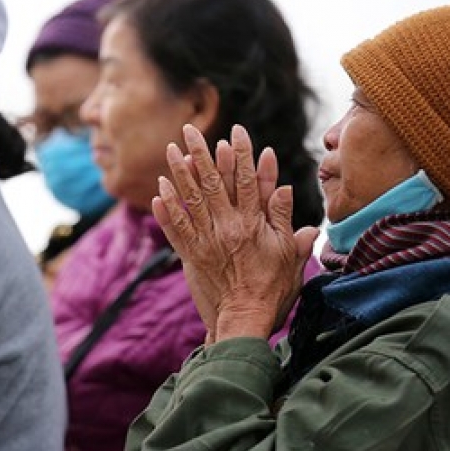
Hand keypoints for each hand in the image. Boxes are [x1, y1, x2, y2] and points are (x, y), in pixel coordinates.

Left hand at [153, 124, 317, 342]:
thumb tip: (285, 189)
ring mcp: (206, 241)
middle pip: (213, 182)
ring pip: (190, 200)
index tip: (236, 131)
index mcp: (253, 225)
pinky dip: (166, 209)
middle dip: (201, 153)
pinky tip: (159, 190)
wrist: (244, 321)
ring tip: (171, 150)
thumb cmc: (273, 290)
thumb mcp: (290, 254)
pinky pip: (175, 228)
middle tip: (189, 129)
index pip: (248, 180)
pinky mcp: (191, 257)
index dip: (242, 154)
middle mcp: (227, 227)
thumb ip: (285, 220)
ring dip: (179, 173)